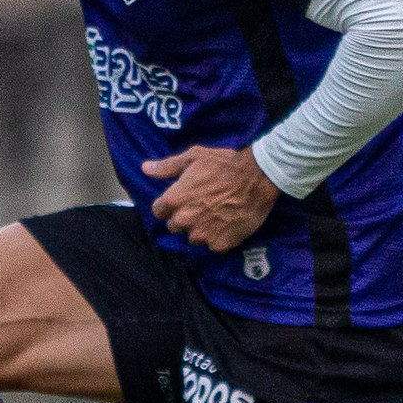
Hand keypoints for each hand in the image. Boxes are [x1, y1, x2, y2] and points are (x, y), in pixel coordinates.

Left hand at [141, 145, 278, 251]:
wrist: (258, 177)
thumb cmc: (224, 164)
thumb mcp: (194, 157)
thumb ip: (167, 167)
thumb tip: (145, 169)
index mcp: (174, 199)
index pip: (159, 211)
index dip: (169, 205)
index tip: (182, 200)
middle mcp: (184, 220)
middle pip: (174, 226)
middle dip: (184, 218)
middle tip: (202, 206)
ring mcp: (202, 234)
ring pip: (193, 238)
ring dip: (200, 229)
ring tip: (216, 214)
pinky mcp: (220, 244)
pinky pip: (213, 245)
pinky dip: (218, 237)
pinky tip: (228, 223)